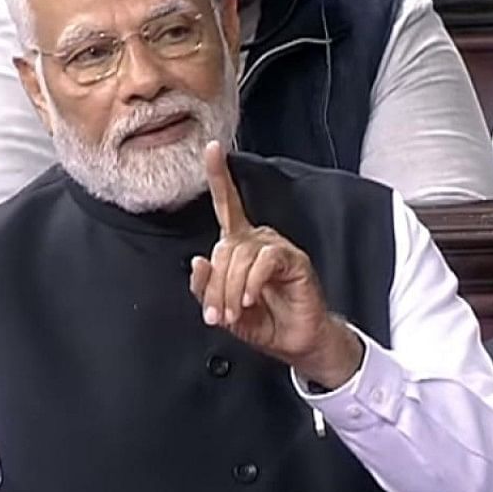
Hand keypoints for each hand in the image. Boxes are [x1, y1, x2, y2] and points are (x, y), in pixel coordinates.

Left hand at [188, 141, 362, 387]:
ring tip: (235, 313)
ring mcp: (277, 247)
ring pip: (241, 255)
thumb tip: (198, 262)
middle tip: (218, 315)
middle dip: (216, 287)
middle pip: (223, 248)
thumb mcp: (222, 309)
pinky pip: (265, 259)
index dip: (218, 176)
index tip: (212, 148)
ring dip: (231, 289)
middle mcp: (257, 240)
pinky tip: (251, 299)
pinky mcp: (294, 259)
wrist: (295, 343)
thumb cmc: (262, 322)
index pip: (226, 205)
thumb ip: (205, 288)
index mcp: (239, 245)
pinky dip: (252, 282)